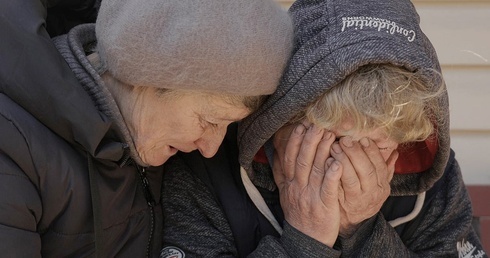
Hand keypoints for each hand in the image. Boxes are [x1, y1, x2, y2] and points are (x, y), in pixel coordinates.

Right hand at [273, 123, 341, 246]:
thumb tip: (277, 153)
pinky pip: (328, 188)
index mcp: (289, 184)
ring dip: (322, 151)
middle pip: (302, 160)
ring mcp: (311, 197)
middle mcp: (298, 188)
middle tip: (317, 124)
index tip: (301, 126)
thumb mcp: (286, 193)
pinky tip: (337, 162)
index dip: (294, 141)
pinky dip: (332, 175)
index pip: (290, 159)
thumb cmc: (300, 213)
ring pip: (315, 170)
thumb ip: (282, 173)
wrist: (306, 240)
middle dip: (309, 141)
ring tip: (330, 135)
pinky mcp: (324, 206)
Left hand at [330, 137, 398, 236]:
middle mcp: (372, 193)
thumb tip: (394, 151)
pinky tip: (327, 161)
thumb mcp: (378, 183)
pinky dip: (333, 173)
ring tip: (334, 146)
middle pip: (366, 171)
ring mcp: (356, 199)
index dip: (372, 152)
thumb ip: (385, 168)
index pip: (380, 166)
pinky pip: (338, 187)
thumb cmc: (364, 195)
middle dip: (356, 153)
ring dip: (343, 161)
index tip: (363, 139)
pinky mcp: (342, 203)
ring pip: (352, 179)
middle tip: (345, 140)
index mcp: (382, 185)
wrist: (352, 220)